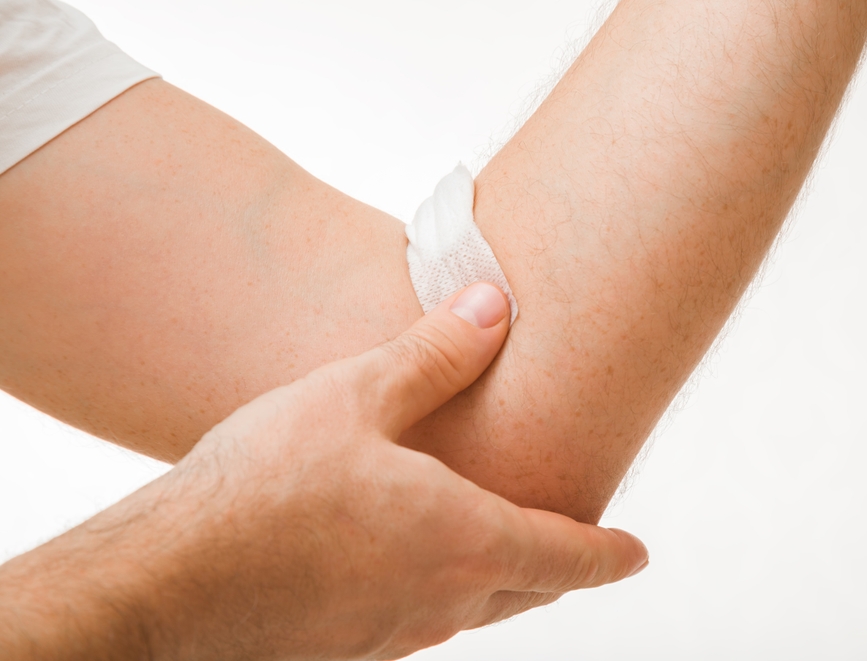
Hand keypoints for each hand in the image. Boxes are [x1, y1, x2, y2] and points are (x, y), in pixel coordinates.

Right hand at [0, 282, 646, 660]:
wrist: (165, 584)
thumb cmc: (261, 487)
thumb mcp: (354, 398)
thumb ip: (434, 355)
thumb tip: (496, 304)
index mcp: (462, 540)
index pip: (568, 557)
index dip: (609, 554)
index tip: (637, 554)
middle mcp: (440, 601)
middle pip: (528, 592)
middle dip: (558, 567)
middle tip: (574, 544)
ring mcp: (392, 635)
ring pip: (472, 612)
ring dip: (498, 580)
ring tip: (494, 545)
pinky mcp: (346, 649)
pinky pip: (417, 622)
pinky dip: (438, 593)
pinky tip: (402, 564)